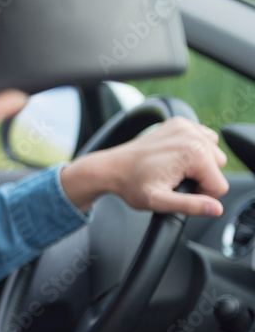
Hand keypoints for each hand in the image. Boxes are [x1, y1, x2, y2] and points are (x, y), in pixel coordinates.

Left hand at [60, 117, 228, 214]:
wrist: (112, 168)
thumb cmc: (131, 184)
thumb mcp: (159, 201)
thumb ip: (190, 205)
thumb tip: (215, 208)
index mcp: (193, 153)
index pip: (219, 185)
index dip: (200, 195)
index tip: (177, 191)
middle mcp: (192, 135)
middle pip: (218, 168)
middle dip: (200, 178)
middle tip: (173, 180)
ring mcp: (185, 126)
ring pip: (212, 154)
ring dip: (198, 164)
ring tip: (172, 169)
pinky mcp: (179, 123)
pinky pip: (203, 139)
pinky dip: (194, 149)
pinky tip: (174, 157)